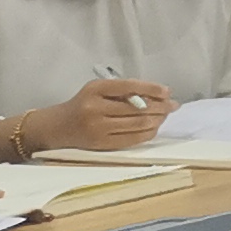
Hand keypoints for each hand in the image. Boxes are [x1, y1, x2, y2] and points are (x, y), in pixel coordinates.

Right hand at [27, 77, 178, 152]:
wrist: (57, 126)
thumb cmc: (83, 104)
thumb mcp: (98, 90)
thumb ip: (124, 91)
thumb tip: (161, 96)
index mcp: (95, 89)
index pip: (130, 87)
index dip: (152, 89)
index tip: (167, 91)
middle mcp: (95, 108)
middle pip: (138, 108)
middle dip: (161, 107)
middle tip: (173, 105)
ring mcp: (98, 128)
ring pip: (139, 124)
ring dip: (158, 120)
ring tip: (165, 116)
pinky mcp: (102, 144)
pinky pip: (134, 139)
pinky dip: (149, 132)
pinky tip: (154, 127)